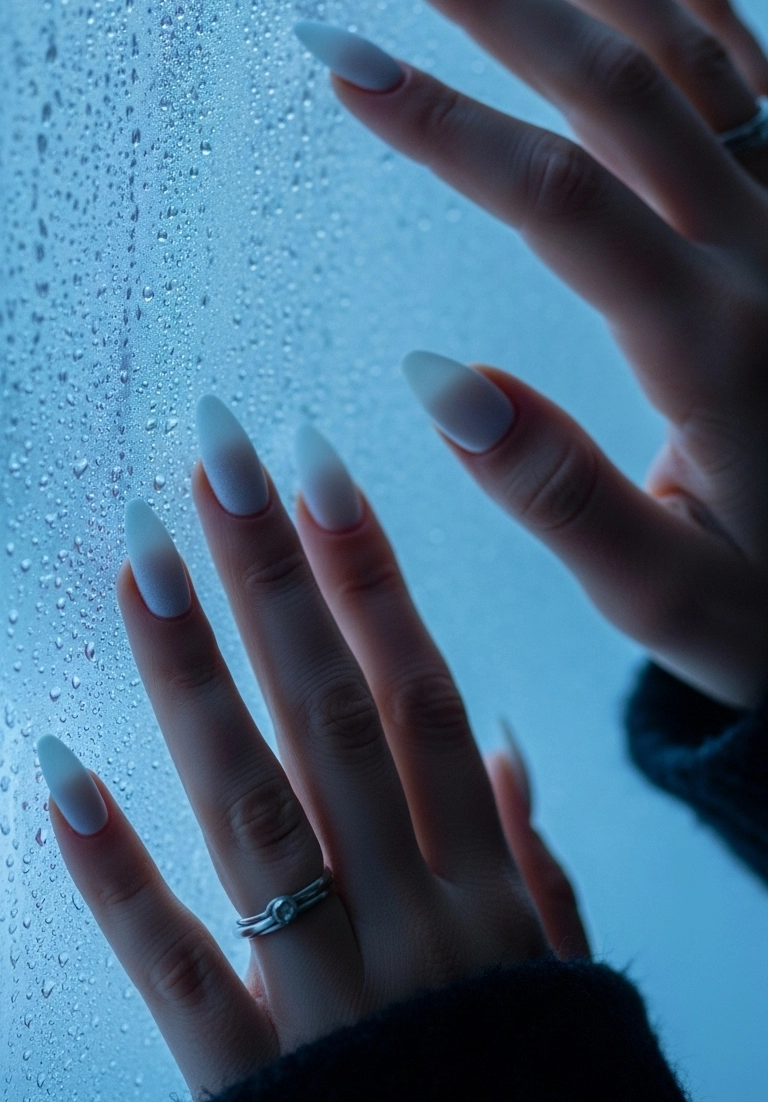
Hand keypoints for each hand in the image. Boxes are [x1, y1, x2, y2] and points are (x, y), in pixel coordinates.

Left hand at [37, 403, 586, 1099]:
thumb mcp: (560, 977)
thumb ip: (530, 860)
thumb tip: (499, 742)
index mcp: (480, 888)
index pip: (413, 690)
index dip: (364, 572)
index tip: (313, 467)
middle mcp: (405, 915)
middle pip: (330, 713)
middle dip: (272, 573)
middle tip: (216, 450)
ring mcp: (324, 992)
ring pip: (253, 806)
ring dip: (193, 671)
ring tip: (144, 549)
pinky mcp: (247, 1080)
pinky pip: (175, 967)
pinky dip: (112, 870)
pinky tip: (56, 766)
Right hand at [296, 0, 767, 709]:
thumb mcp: (672, 598)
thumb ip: (563, 498)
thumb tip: (440, 383)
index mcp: (717, 342)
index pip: (560, 198)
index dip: (443, 123)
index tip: (339, 56)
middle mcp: (767, 248)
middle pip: (617, 84)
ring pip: (690, 49)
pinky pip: (766, 72)